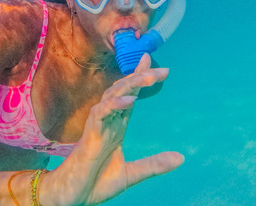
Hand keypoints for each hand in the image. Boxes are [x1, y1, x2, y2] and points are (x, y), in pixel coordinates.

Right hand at [41, 54, 183, 205]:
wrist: (73, 197)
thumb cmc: (95, 182)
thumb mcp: (131, 173)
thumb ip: (154, 164)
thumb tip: (182, 157)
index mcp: (117, 127)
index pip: (130, 96)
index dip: (140, 78)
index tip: (154, 62)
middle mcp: (108, 122)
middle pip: (124, 91)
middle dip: (141, 77)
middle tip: (164, 70)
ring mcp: (98, 126)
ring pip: (112, 95)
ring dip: (130, 84)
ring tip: (149, 76)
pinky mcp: (89, 135)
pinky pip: (100, 114)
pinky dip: (114, 105)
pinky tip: (130, 100)